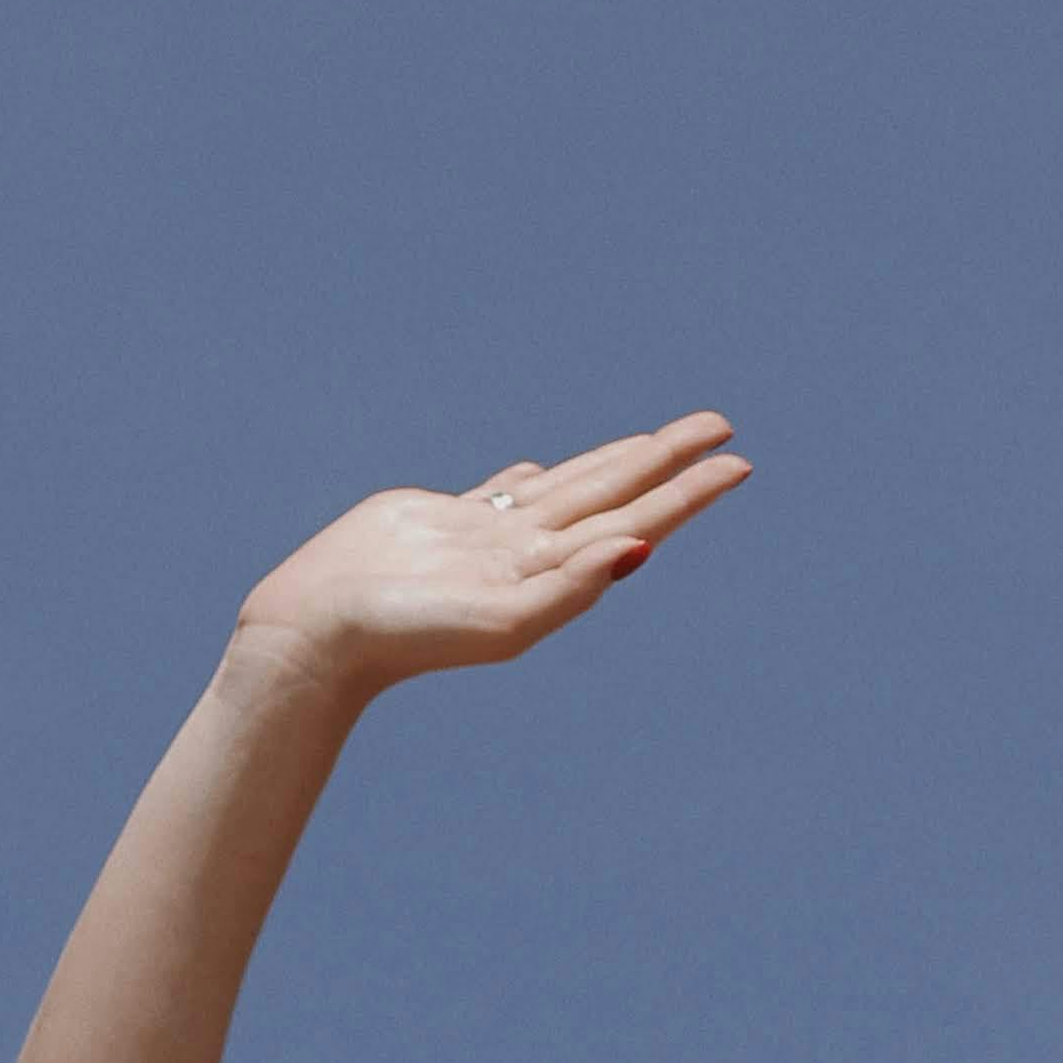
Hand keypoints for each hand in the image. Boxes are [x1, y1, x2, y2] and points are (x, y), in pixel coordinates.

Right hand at [230, 415, 749, 701]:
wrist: (324, 633)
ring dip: (613, 464)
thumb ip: (574, 586)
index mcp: (553, 576)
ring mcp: (488, 539)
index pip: (637, 521)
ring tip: (654, 442)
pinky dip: (530, 482)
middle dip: (667, 463)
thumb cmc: (409, 635)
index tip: (737, 462)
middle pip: (614, 494)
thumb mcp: (503, 620)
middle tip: (718, 427)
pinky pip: (502, 495)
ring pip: (567, 488)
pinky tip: (542, 473)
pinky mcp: (443, 523)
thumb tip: (640, 549)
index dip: (687, 493)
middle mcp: (530, 555)